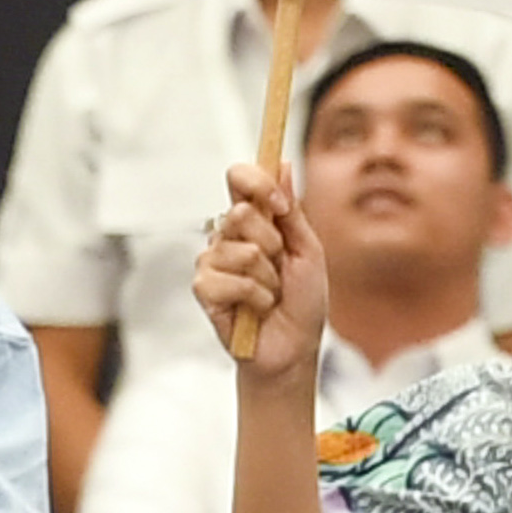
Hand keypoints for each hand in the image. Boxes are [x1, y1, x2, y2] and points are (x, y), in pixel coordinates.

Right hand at [193, 163, 327, 385]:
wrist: (294, 348)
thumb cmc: (303, 301)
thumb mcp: (307, 250)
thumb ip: (291, 210)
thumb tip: (281, 163)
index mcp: (254, 221)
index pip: (240, 180)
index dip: (257, 184)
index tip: (279, 206)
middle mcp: (228, 235)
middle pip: (240, 213)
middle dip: (272, 245)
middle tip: (280, 269)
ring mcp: (213, 261)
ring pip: (240, 251)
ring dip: (267, 279)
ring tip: (269, 295)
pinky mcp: (204, 289)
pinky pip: (229, 280)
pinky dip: (254, 298)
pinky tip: (255, 310)